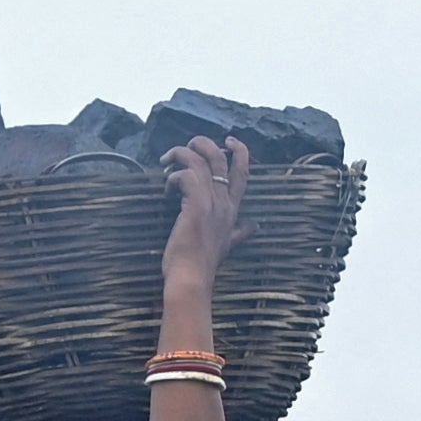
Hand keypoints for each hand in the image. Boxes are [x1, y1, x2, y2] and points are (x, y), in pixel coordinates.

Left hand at [159, 135, 250, 292]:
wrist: (192, 280)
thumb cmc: (203, 265)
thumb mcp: (228, 245)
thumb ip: (240, 233)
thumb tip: (254, 227)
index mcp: (232, 208)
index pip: (243, 170)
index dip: (238, 150)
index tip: (227, 141)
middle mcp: (225, 202)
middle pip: (221, 157)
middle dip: (203, 144)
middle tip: (186, 148)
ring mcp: (211, 203)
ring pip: (200, 160)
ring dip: (180, 155)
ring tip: (166, 162)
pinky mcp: (196, 206)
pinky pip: (186, 175)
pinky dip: (173, 176)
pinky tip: (166, 188)